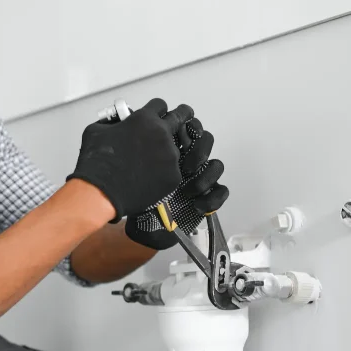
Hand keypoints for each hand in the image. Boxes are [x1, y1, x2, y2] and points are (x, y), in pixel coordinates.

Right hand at [67, 98, 193, 219]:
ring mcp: (170, 156)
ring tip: (148, 163)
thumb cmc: (98, 164)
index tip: (156, 115)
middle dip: (179, 117)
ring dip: (165, 151)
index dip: (156, 110)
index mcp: (144, 119)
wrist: (101, 192)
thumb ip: (113, 122)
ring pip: (175, 148)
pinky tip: (149, 177)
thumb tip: (117, 123)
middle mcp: (161, 134)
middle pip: (180, 117)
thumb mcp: (96, 130)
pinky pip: (172, 170)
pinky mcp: (173, 176)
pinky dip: (163, 173)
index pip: (160, 105)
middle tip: (177, 122)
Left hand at [125, 112, 229, 249]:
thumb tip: (128, 124)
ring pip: (216, 165)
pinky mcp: (209, 197)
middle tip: (185, 166)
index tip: (177, 136)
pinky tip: (196, 205)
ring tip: (187, 191)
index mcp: (174, 147)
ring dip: (204, 176)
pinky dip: (211, 198)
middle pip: (206, 140)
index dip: (189, 127)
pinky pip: (221, 192)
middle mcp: (190, 159)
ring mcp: (201, 178)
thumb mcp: (131, 166)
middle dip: (199, 150)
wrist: (144, 225)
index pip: (189, 126)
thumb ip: (136, 145)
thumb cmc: (136, 194)